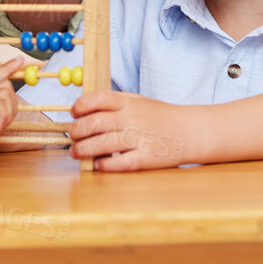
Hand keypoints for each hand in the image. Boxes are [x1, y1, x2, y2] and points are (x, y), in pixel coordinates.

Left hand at [67, 90, 191, 170]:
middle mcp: (133, 119)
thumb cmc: (160, 116)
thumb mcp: (138, 101)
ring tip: (76, 153)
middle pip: (96, 123)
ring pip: (103, 144)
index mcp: (129, 103)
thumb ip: (114, 102)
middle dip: (77, 131)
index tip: (74, 112)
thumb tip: (83, 109)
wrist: (190, 131)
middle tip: (72, 136)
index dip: (81, 105)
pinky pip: (120, 163)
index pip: (99, 98)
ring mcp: (140, 139)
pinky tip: (97, 164)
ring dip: (84, 150)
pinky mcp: (146, 158)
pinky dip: (105, 165)